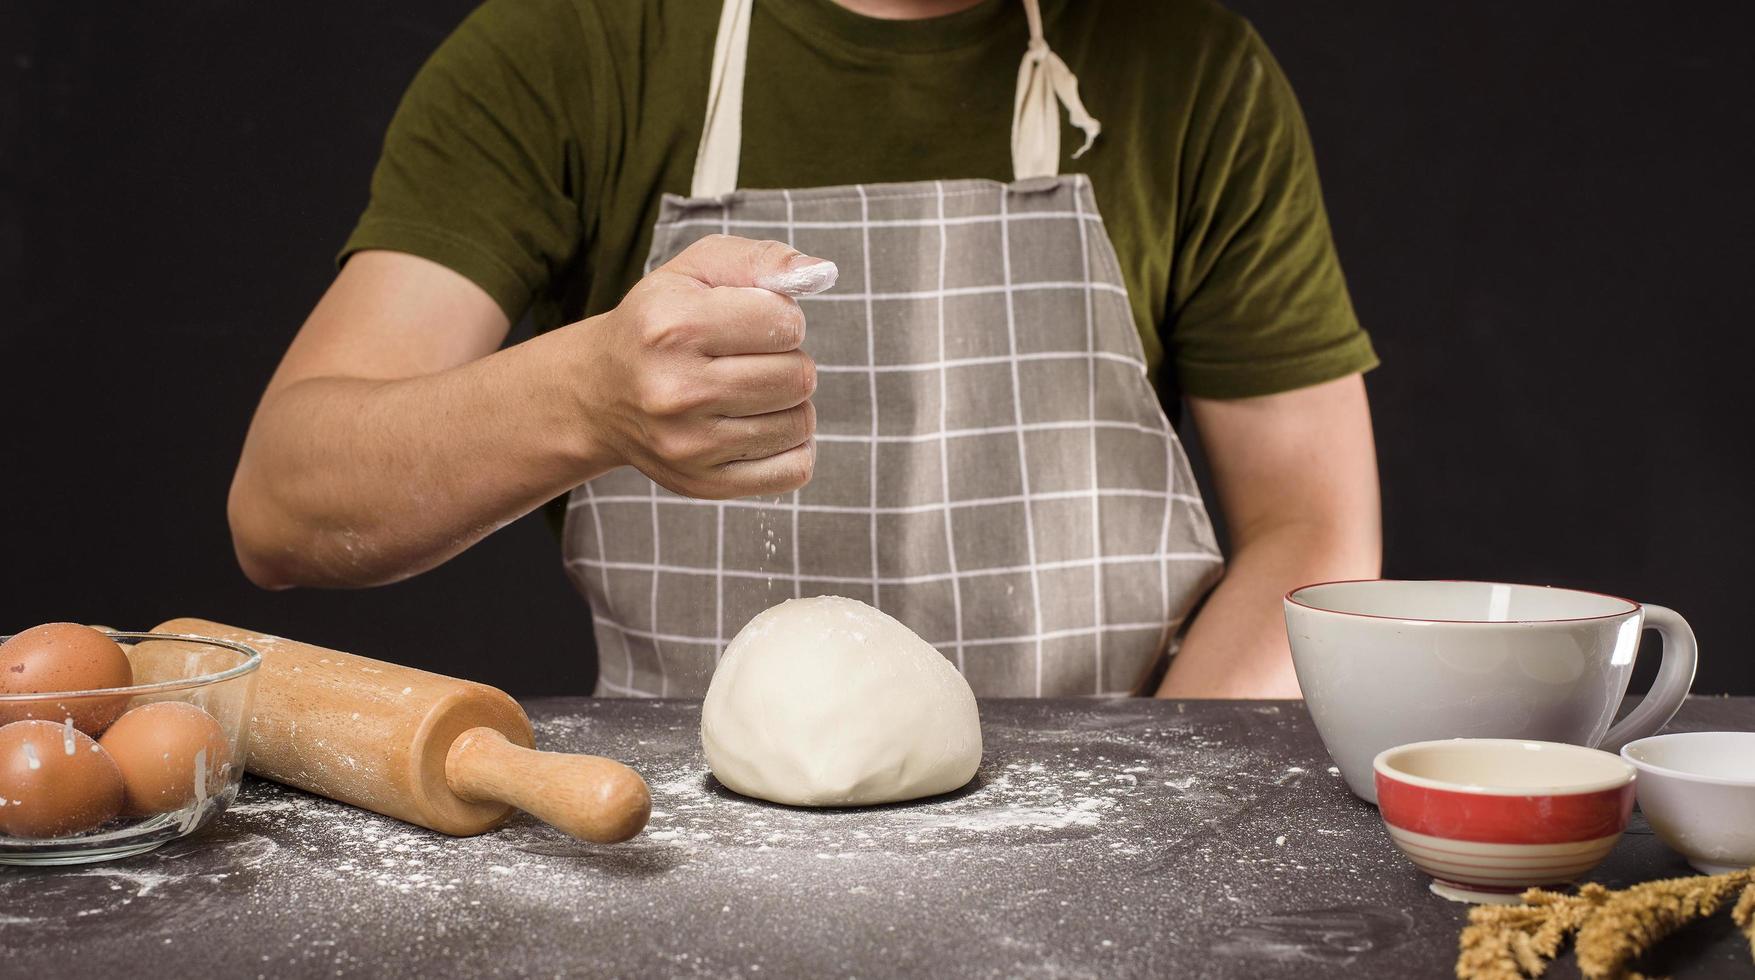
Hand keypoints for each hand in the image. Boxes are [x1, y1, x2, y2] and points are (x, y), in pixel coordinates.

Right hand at [571, 235, 837, 498]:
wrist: (600, 393)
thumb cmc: (660, 322)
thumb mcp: (696, 270)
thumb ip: (760, 259)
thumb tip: (820, 271)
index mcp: (674, 326)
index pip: (785, 323)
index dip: (781, 317)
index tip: (753, 321)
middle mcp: (677, 390)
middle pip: (798, 376)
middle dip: (789, 360)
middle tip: (752, 359)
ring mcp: (689, 445)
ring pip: (800, 423)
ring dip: (788, 403)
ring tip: (749, 391)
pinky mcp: (703, 483)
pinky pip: (794, 470)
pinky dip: (791, 446)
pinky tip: (758, 426)